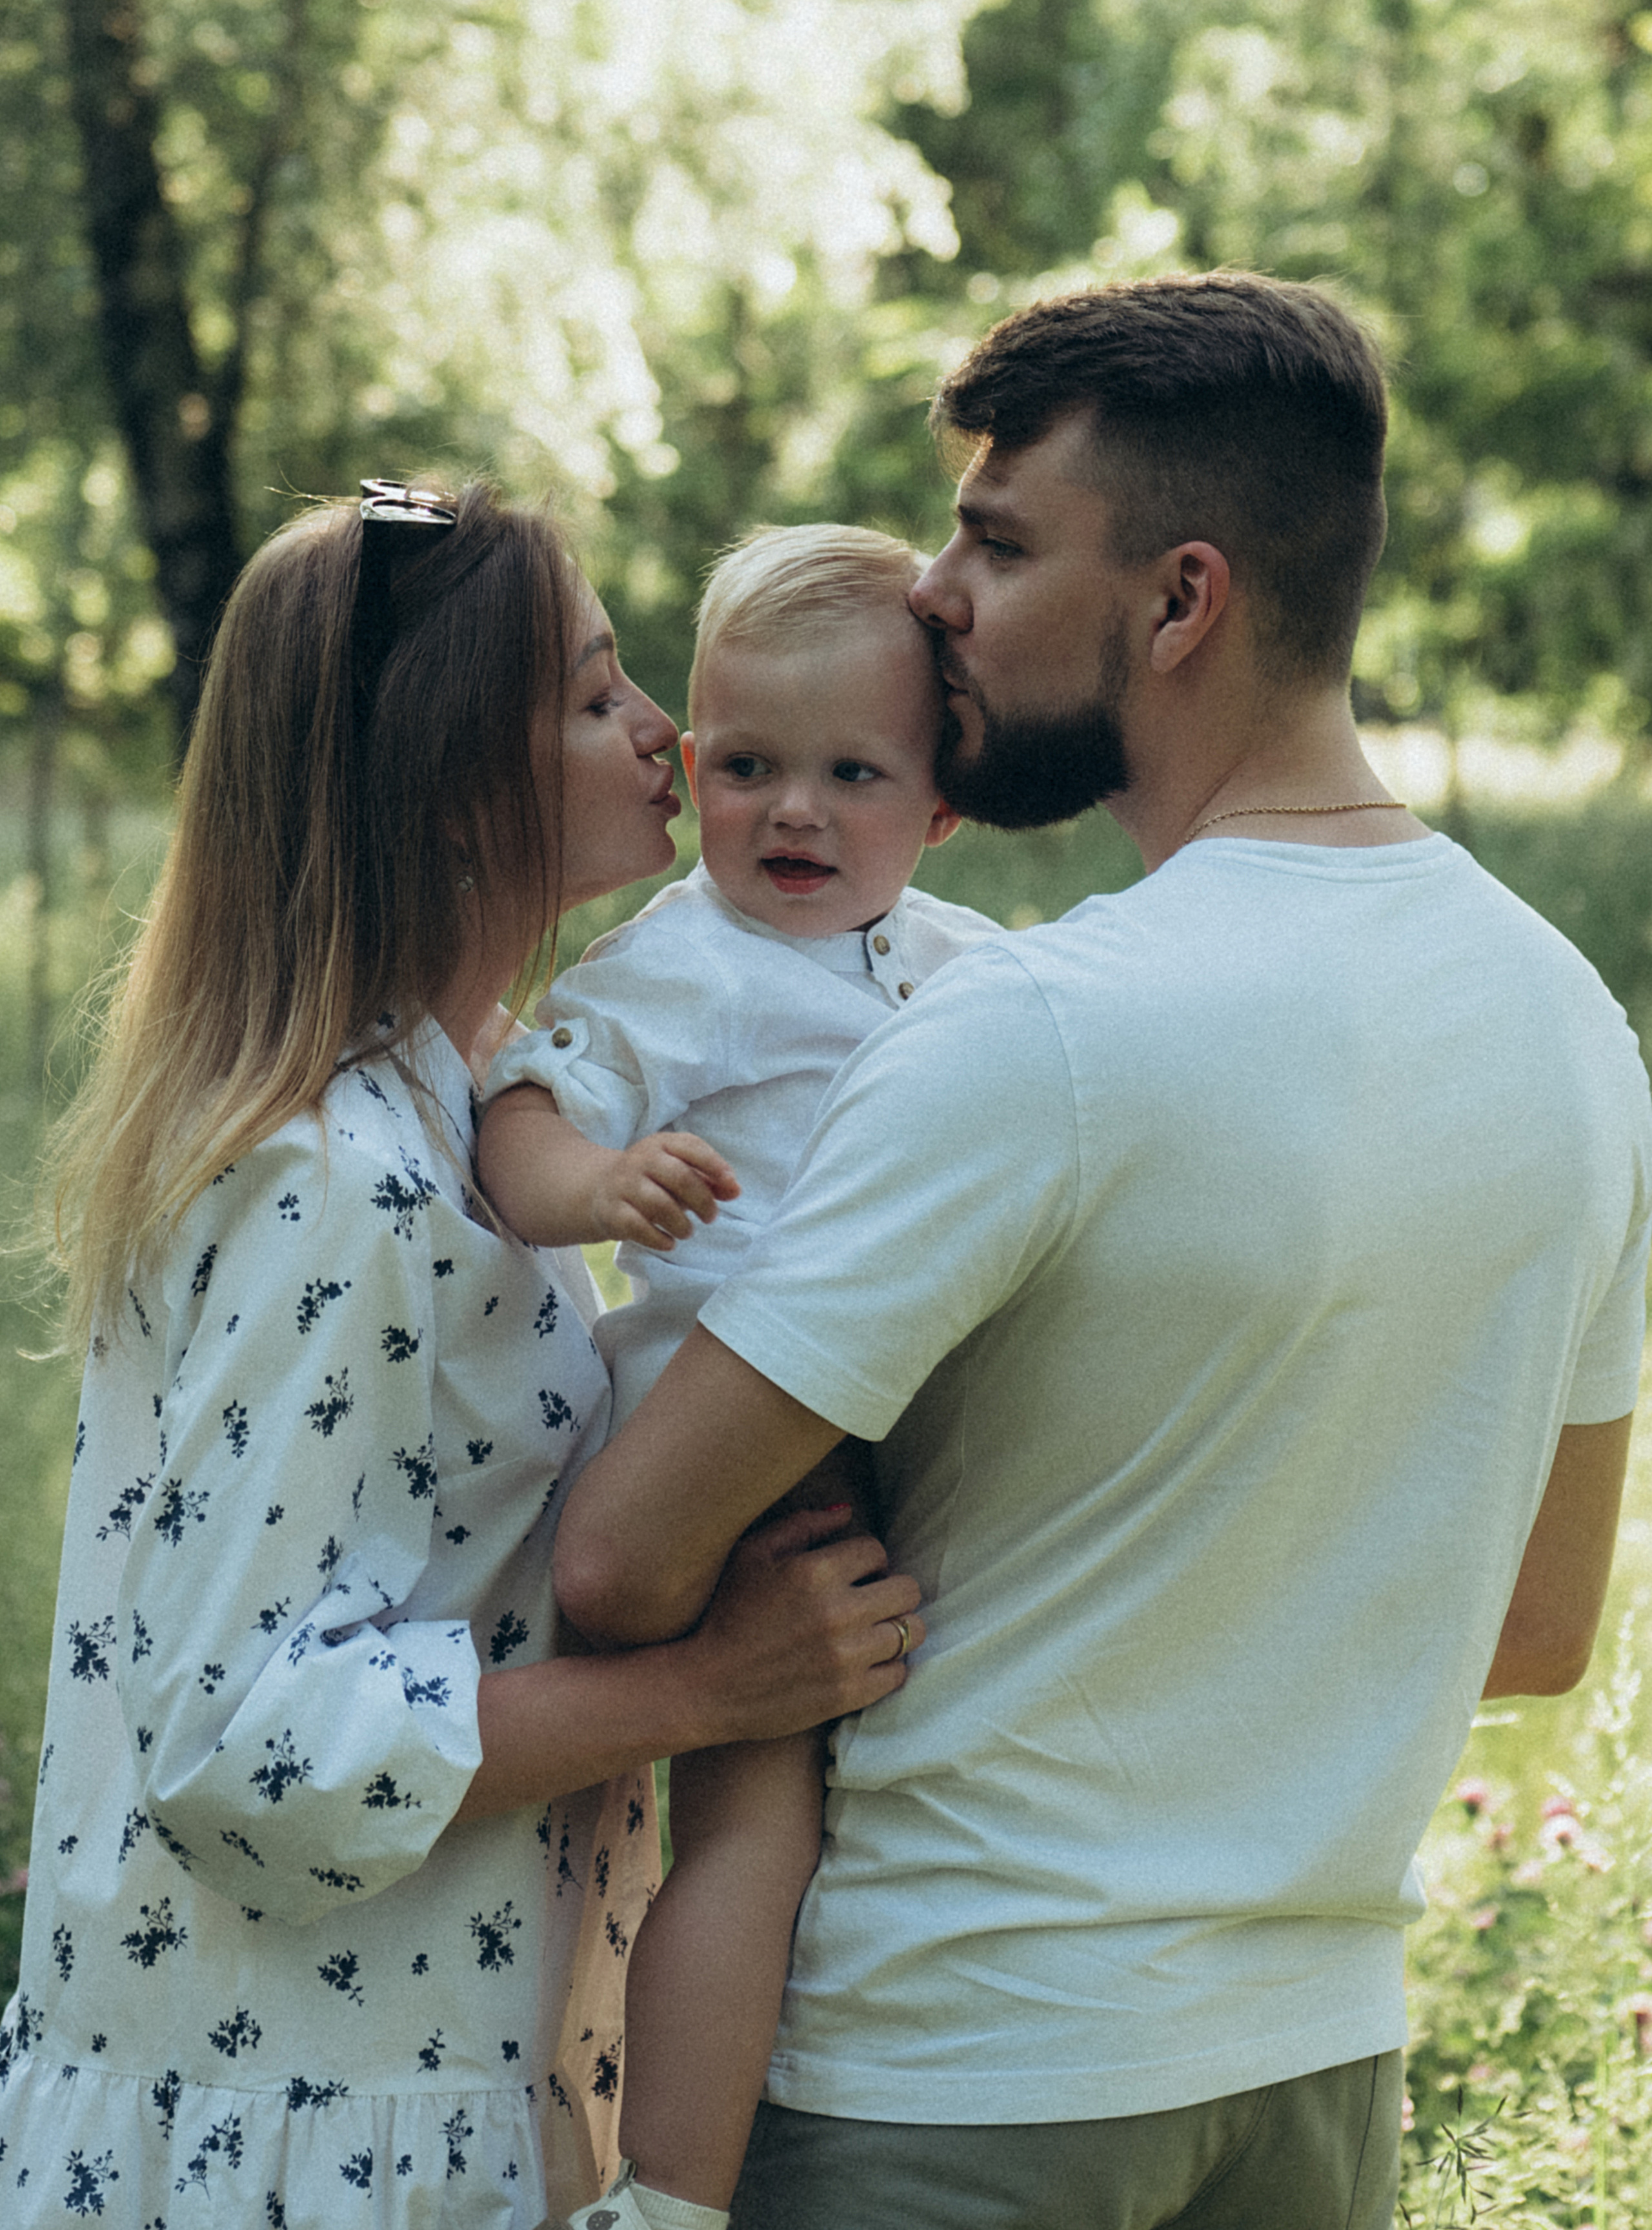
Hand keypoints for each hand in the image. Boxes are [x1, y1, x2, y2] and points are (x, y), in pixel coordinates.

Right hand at [593, 1131, 739, 1250]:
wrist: (598, 1189)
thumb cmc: (652, 1180)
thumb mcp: (678, 1172)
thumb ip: (709, 1180)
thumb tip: (736, 1190)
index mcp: (661, 1144)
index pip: (691, 1147)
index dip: (714, 1164)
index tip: (730, 1184)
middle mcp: (640, 1160)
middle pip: (680, 1177)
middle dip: (702, 1201)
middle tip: (710, 1217)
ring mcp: (623, 1185)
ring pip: (660, 1205)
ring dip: (682, 1224)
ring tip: (687, 1232)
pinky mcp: (612, 1211)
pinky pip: (639, 1227)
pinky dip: (659, 1239)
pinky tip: (668, 1242)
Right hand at [681, 1506, 925, 1745]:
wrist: (706, 1687)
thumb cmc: (726, 1613)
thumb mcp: (751, 1555)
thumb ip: (801, 1525)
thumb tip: (847, 1511)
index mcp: (814, 1572)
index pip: (877, 1550)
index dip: (867, 1559)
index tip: (855, 1573)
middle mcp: (837, 1613)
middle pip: (907, 1590)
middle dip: (892, 1589)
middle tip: (872, 1599)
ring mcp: (845, 1657)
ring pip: (911, 1632)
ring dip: (896, 1627)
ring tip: (873, 1629)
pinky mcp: (848, 1694)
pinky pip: (899, 1673)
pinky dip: (889, 1665)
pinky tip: (866, 1660)